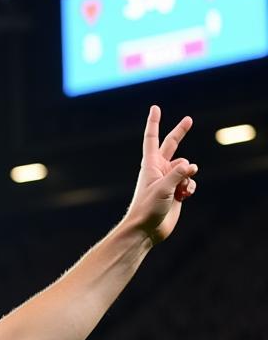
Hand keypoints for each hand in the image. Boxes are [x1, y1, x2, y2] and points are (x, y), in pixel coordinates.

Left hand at [124, 105, 197, 244]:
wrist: (146, 230)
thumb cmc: (147, 209)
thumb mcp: (163, 189)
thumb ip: (179, 175)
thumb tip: (193, 167)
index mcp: (151, 165)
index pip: (152, 139)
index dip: (154, 123)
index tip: (155, 108)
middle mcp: (160, 170)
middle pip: (172, 146)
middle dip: (180, 133)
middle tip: (189, 119)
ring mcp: (168, 180)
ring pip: (187, 168)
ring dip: (188, 178)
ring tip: (179, 192)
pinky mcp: (176, 191)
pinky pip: (190, 182)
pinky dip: (190, 188)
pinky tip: (184, 197)